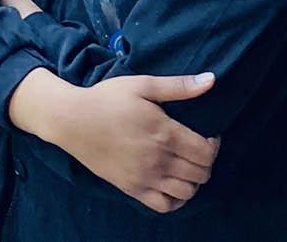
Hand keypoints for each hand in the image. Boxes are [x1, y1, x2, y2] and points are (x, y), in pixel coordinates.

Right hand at [22, 73, 219, 213]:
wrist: (73, 121)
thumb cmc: (108, 99)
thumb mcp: (144, 84)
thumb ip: (179, 86)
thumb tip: (212, 80)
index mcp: (165, 133)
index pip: (206, 153)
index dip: (214, 146)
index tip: (208, 136)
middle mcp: (159, 160)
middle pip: (201, 174)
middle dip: (207, 163)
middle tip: (199, 149)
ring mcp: (145, 178)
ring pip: (186, 192)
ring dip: (194, 181)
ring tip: (187, 166)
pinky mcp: (131, 189)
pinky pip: (164, 206)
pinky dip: (176, 199)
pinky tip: (174, 185)